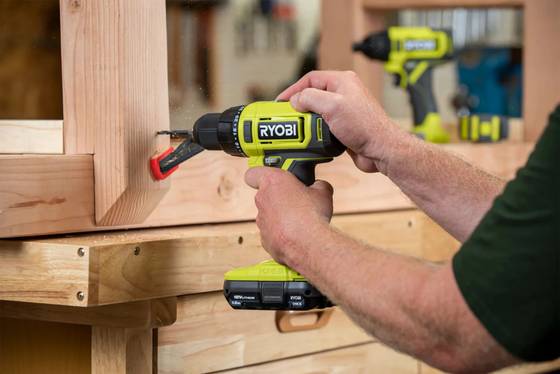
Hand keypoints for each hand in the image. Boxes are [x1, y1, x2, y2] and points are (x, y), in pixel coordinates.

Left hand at [245, 167, 332, 265]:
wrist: (308, 244)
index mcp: (272, 182)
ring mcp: (261, 221)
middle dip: (280, 197)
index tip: (272, 178)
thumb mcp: (323, 192)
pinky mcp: (265, 239)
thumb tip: (319, 186)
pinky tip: (297, 235)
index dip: (261, 175)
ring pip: (269, 216)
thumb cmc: (312, 214)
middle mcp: (262, 200)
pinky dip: (282, 234)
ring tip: (300, 220)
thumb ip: (317, 185)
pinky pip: (272, 233)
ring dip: (281, 217)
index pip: (253, 173)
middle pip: (266, 195)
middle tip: (297, 200)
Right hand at [277, 70, 405, 173]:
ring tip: (297, 129)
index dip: (293, 89)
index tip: (281, 101)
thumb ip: (310, 98)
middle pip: (313, 95)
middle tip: (287, 116)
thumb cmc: (365, 126)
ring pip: (317, 112)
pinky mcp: (344, 127)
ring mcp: (344, 111)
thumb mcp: (333, 106)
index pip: (310, 79)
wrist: (381, 149)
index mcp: (342, 81)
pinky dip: (315, 131)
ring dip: (306, 121)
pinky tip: (310, 137)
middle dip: (298, 106)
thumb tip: (296, 100)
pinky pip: (323, 125)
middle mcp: (343, 93)